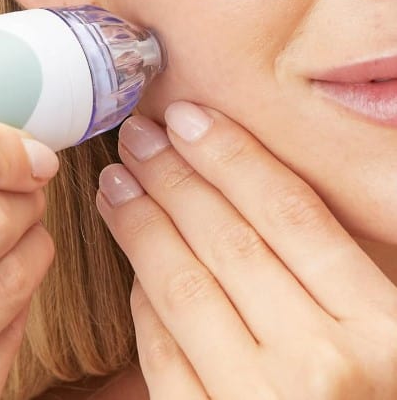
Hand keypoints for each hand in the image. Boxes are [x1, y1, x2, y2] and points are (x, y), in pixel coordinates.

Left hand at [96, 102, 396, 398]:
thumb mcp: (391, 341)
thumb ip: (344, 284)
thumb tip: (261, 203)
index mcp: (384, 333)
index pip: (289, 214)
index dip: (231, 155)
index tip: (189, 117)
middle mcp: (324, 368)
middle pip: (226, 240)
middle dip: (173, 177)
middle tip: (138, 137)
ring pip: (183, 287)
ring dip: (142, 226)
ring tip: (117, 183)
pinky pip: (163, 352)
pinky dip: (144, 302)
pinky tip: (134, 266)